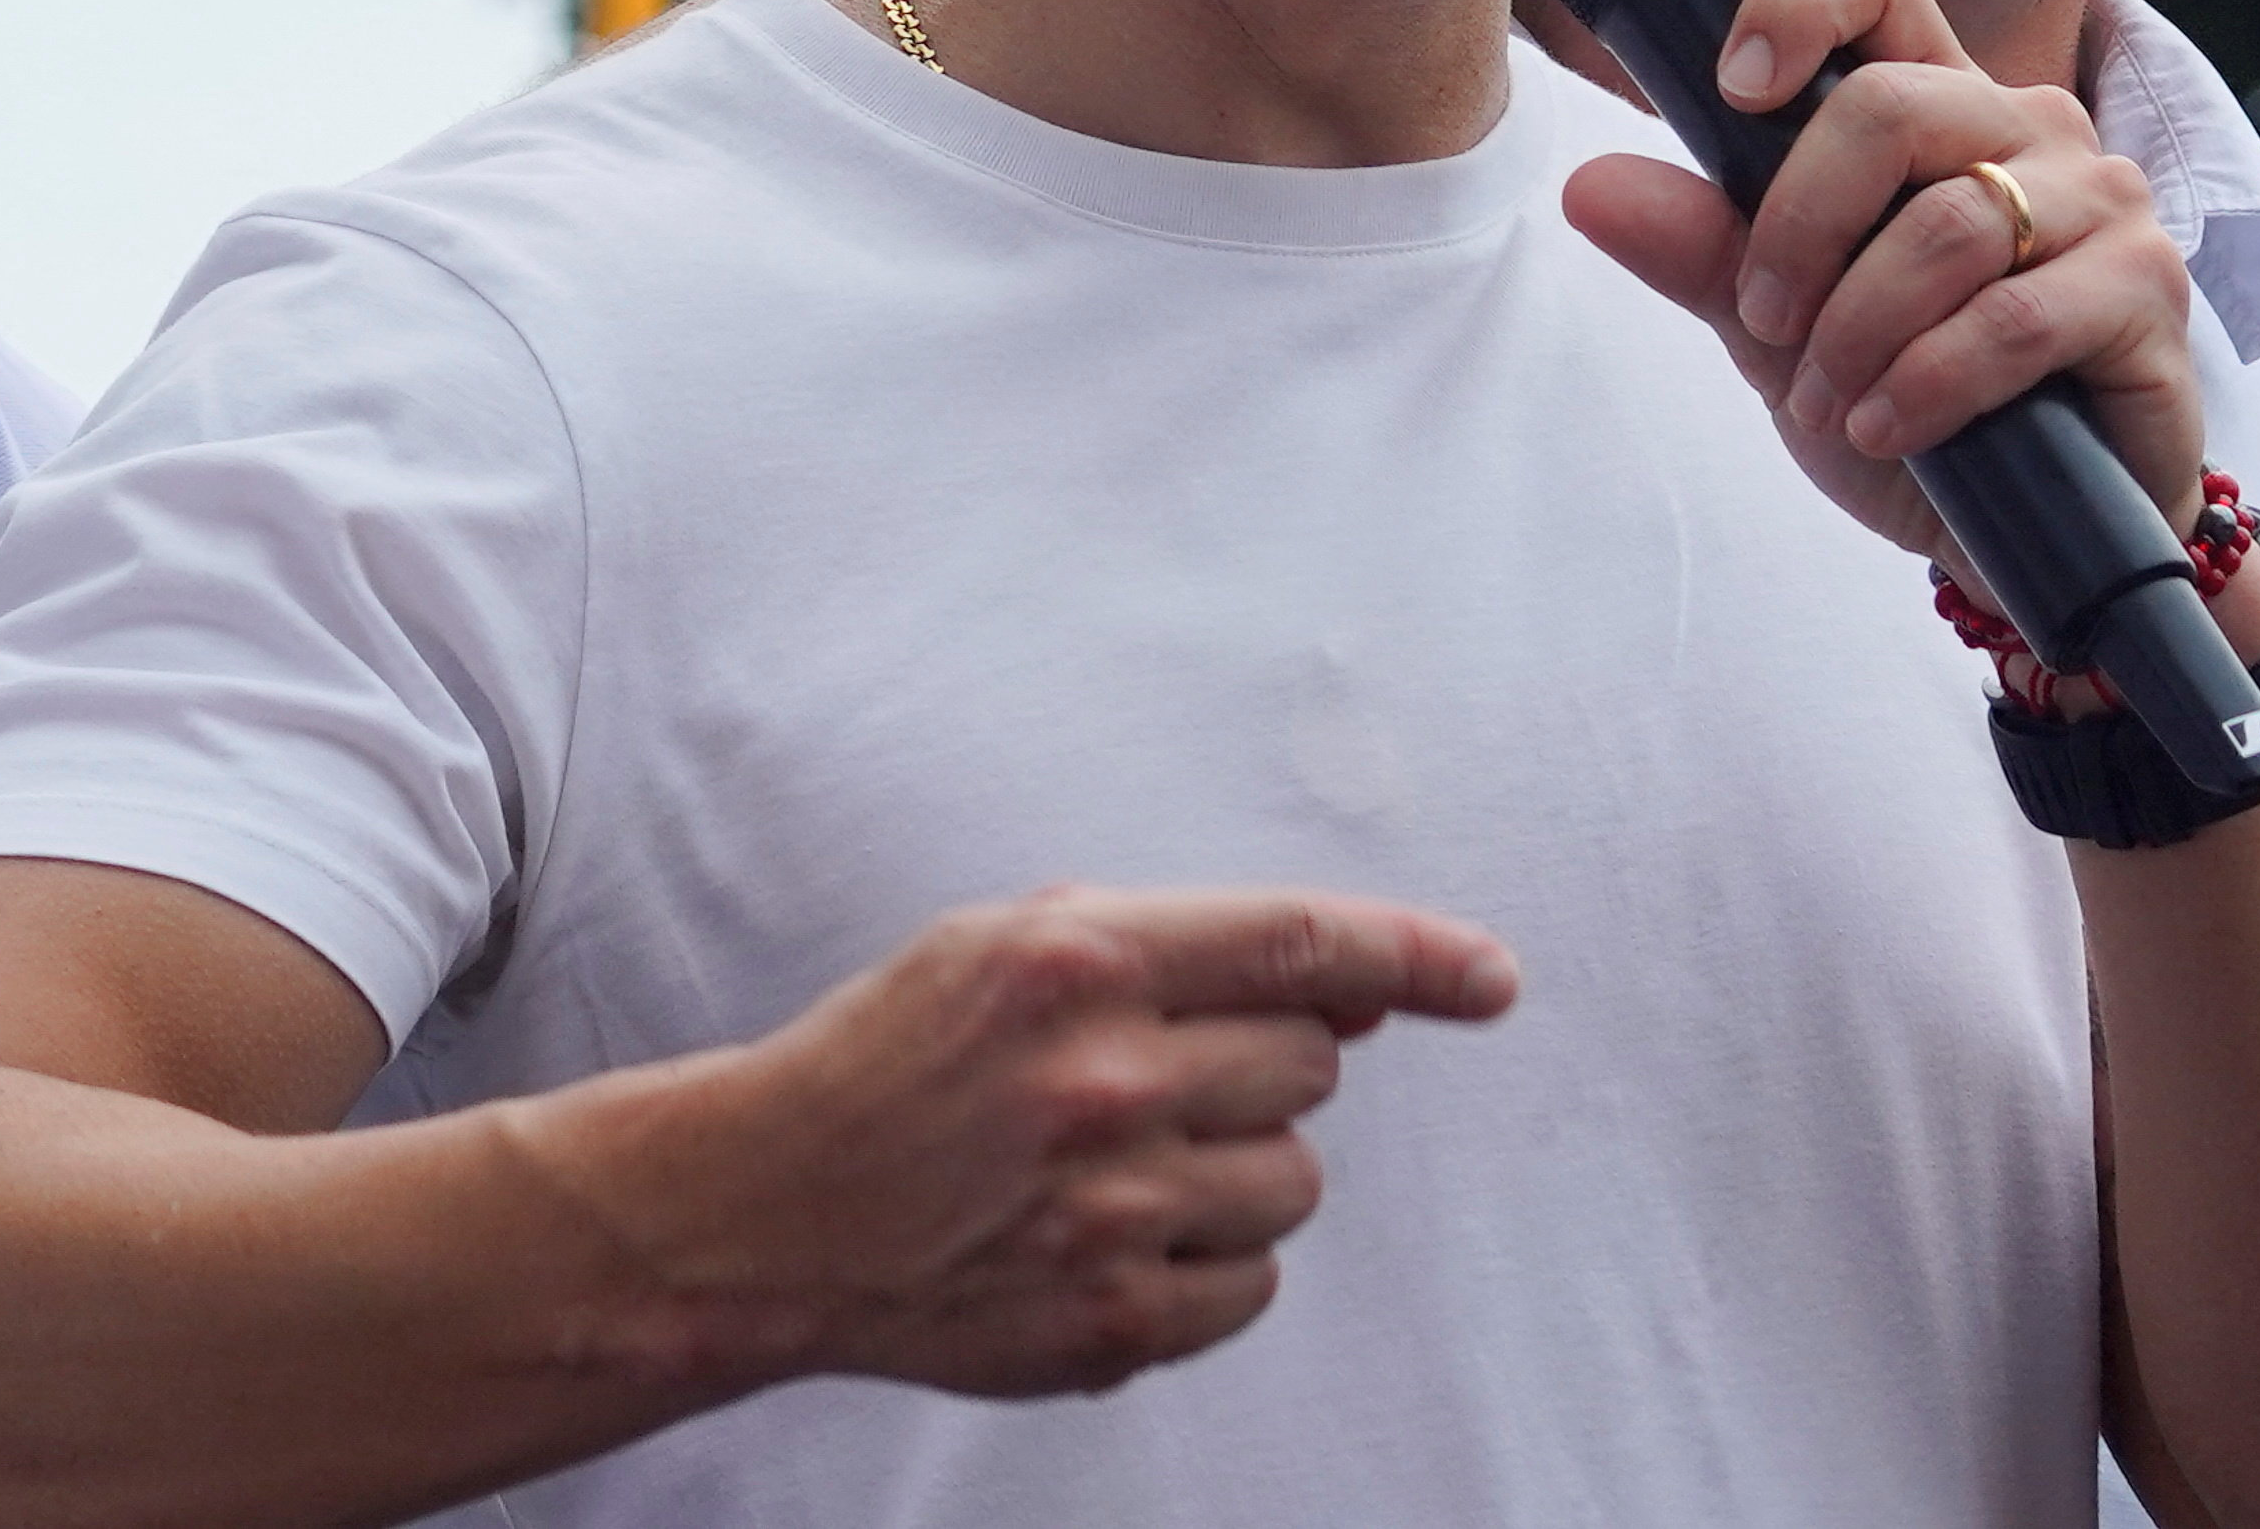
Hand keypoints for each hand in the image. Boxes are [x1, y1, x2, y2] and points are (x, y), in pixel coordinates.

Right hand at [536, 886, 1518, 1401]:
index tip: (1492, 978)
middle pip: (1310, 1064)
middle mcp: (1103, 1077)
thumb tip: (1362, 988)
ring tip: (1120, 1166)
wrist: (767, 1212)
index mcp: (1077, 959)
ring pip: (1294, 1181)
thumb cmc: (896, 1061)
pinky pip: (1253, 1287)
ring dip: (1236, 1170)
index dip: (1419, 953)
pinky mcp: (1108, 1319)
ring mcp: (1110, 1208)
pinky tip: (1113, 1240)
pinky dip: (1210, 1266)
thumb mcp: (1013, 948)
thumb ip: (1183, 948)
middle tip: (1156, 1080)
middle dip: (1259, 1065)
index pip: (1300, 940)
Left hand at [1558, 0, 2206, 570]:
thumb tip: (1588, 186)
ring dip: (1859, 330)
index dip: (1796, 5)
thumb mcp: (1785, 336)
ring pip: (1948, 222)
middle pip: (1889, 105)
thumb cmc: (1913, 412)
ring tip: (1832, 406)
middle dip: (1798, 226)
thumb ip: (1705, 253)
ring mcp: (2100, 200)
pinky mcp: (2147, 290)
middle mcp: (2027, 127)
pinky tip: (1893, 429)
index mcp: (1937, 104)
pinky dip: (1931, 381)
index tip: (1731, 92)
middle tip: (1767, 321)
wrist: (2025, 543)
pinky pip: (2018, 316)